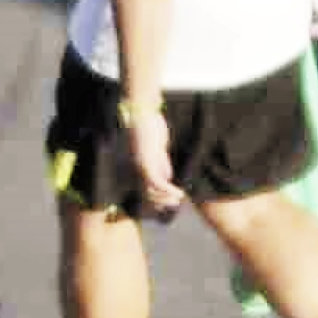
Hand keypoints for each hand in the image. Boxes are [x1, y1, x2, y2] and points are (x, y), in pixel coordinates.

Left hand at [117, 102, 184, 227]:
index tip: (170, 202)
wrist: (142, 113)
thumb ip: (161, 164)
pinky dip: (168, 190)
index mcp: (139, 165)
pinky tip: (179, 193)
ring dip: (165, 198)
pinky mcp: (146, 162)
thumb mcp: (158, 149)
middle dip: (160, 202)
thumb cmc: (150, 127)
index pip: (145, 188)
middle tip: (174, 205)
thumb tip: (168, 177)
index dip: (157, 198)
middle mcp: (137, 168)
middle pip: (146, 193)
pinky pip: (158, 183)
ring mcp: (141, 166)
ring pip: (151, 191)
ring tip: (178, 200)